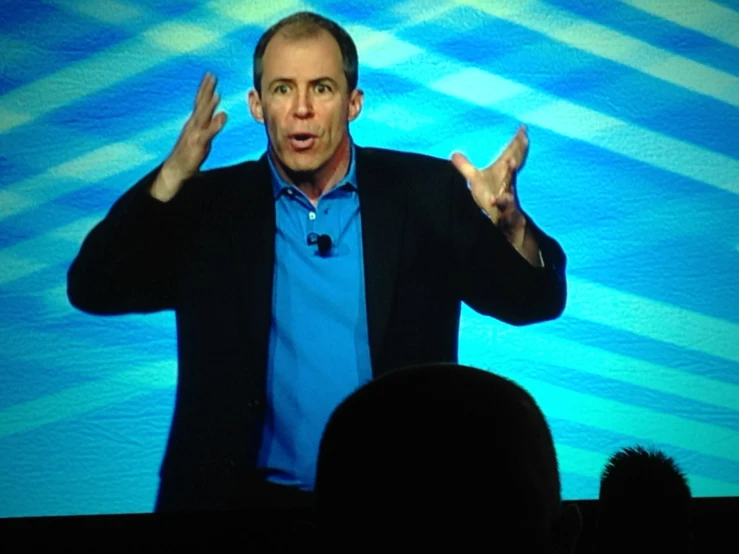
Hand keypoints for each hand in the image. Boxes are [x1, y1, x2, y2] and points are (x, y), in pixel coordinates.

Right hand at [151, 73, 226, 201]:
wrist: (176, 169)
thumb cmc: (189, 152)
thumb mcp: (202, 135)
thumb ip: (211, 124)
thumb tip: (222, 113)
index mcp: (194, 122)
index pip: (199, 102)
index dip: (205, 88)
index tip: (210, 75)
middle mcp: (193, 124)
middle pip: (200, 104)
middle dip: (206, 90)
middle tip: (212, 75)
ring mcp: (194, 133)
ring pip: (202, 116)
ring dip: (209, 105)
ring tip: (216, 93)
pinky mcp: (198, 144)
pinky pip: (208, 133)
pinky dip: (215, 124)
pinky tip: (222, 116)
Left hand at [451, 126, 528, 242]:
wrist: (504, 221)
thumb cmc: (491, 197)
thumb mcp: (475, 181)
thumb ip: (465, 167)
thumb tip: (453, 153)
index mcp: (502, 173)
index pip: (511, 154)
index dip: (516, 141)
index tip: (522, 127)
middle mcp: (507, 181)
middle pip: (514, 164)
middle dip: (520, 151)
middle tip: (525, 137)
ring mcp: (508, 195)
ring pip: (510, 184)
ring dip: (511, 173)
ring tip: (510, 163)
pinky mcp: (506, 210)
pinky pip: (504, 205)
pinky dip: (500, 202)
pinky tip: (494, 199)